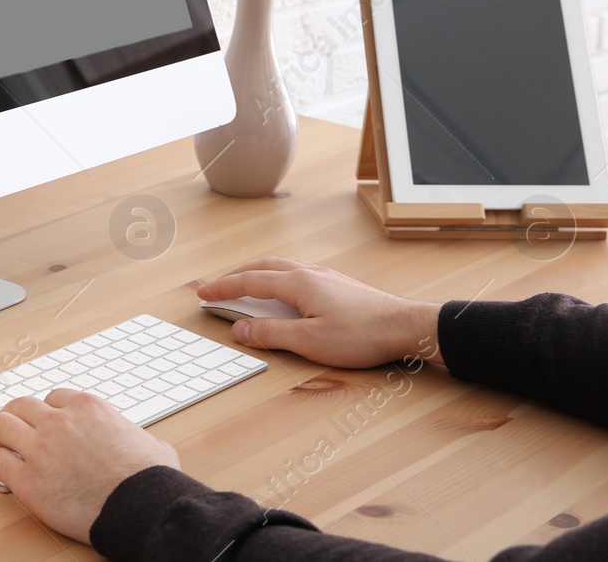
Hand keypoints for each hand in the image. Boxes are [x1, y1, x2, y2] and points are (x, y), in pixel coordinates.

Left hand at [0, 389, 179, 542]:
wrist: (140, 507)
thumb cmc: (150, 480)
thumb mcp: (153, 445)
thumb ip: (139, 439)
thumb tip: (152, 448)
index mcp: (88, 408)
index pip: (55, 398)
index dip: (46, 409)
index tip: (41, 418)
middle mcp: (60, 421)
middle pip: (22, 406)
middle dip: (12, 413)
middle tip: (5, 422)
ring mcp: (40, 448)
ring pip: (1, 425)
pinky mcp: (27, 479)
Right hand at [195, 257, 442, 368]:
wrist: (405, 327)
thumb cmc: (361, 335)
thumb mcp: (309, 341)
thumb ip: (270, 334)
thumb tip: (239, 329)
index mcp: (297, 282)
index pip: (249, 281)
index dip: (223, 287)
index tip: (202, 293)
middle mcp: (309, 272)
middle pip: (262, 266)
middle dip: (235, 275)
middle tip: (216, 287)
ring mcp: (325, 276)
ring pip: (280, 266)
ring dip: (256, 273)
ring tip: (243, 284)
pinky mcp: (338, 285)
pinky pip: (296, 272)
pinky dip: (276, 277)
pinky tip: (282, 290)